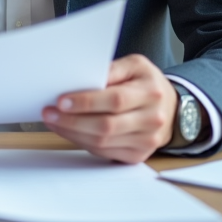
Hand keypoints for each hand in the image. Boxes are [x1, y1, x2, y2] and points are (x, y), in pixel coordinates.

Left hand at [41, 54, 175, 163]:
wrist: (171, 108)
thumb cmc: (146, 83)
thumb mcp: (135, 65)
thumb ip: (112, 69)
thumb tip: (83, 77)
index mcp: (150, 93)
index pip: (115, 100)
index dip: (86, 102)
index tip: (62, 101)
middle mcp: (151, 119)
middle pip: (107, 125)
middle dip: (72, 121)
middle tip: (50, 113)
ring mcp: (146, 141)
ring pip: (103, 142)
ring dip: (73, 133)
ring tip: (54, 122)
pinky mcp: (138, 155)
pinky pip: (105, 153)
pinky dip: (83, 143)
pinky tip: (69, 132)